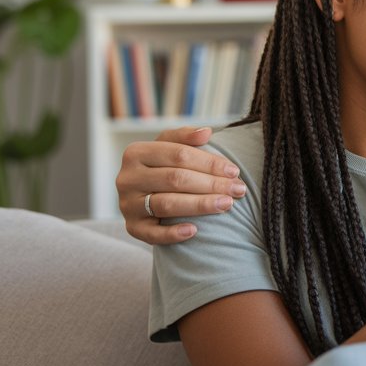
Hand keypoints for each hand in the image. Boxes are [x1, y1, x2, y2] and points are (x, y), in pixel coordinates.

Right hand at [116, 126, 246, 244]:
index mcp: (136, 153)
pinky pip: (152, 234)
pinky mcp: (133, 227)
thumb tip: (206, 132)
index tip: (234, 171)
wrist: (144, 196)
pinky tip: (195, 230)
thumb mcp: (170, 147)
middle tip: (238, 189)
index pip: (178, 155)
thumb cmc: (164, 167)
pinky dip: (173, 233)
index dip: (209, 163)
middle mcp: (127, 178)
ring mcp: (127, 204)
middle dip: (211, 184)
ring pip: (167, 204)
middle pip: (175, 179)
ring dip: (200, 205)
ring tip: (227, 204)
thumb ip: (186, 137)